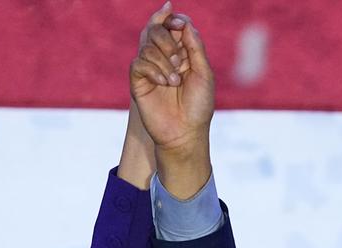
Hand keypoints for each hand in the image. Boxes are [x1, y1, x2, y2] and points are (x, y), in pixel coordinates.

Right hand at [130, 3, 214, 197]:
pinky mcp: (138, 82)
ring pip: (147, 46)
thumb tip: (185, 22)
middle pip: (156, 30)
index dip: (173, 20)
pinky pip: (139, 64)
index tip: (180, 24)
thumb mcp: (203, 73)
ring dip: (164, 61)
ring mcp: (150, 69)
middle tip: (179, 61)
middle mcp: (165, 57)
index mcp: (182, 53)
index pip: (172, 25)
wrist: (185, 133)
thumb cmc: (198, 106)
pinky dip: (153, 70)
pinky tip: (164, 84)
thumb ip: (195, 47)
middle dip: (167, 39)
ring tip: (175, 82)